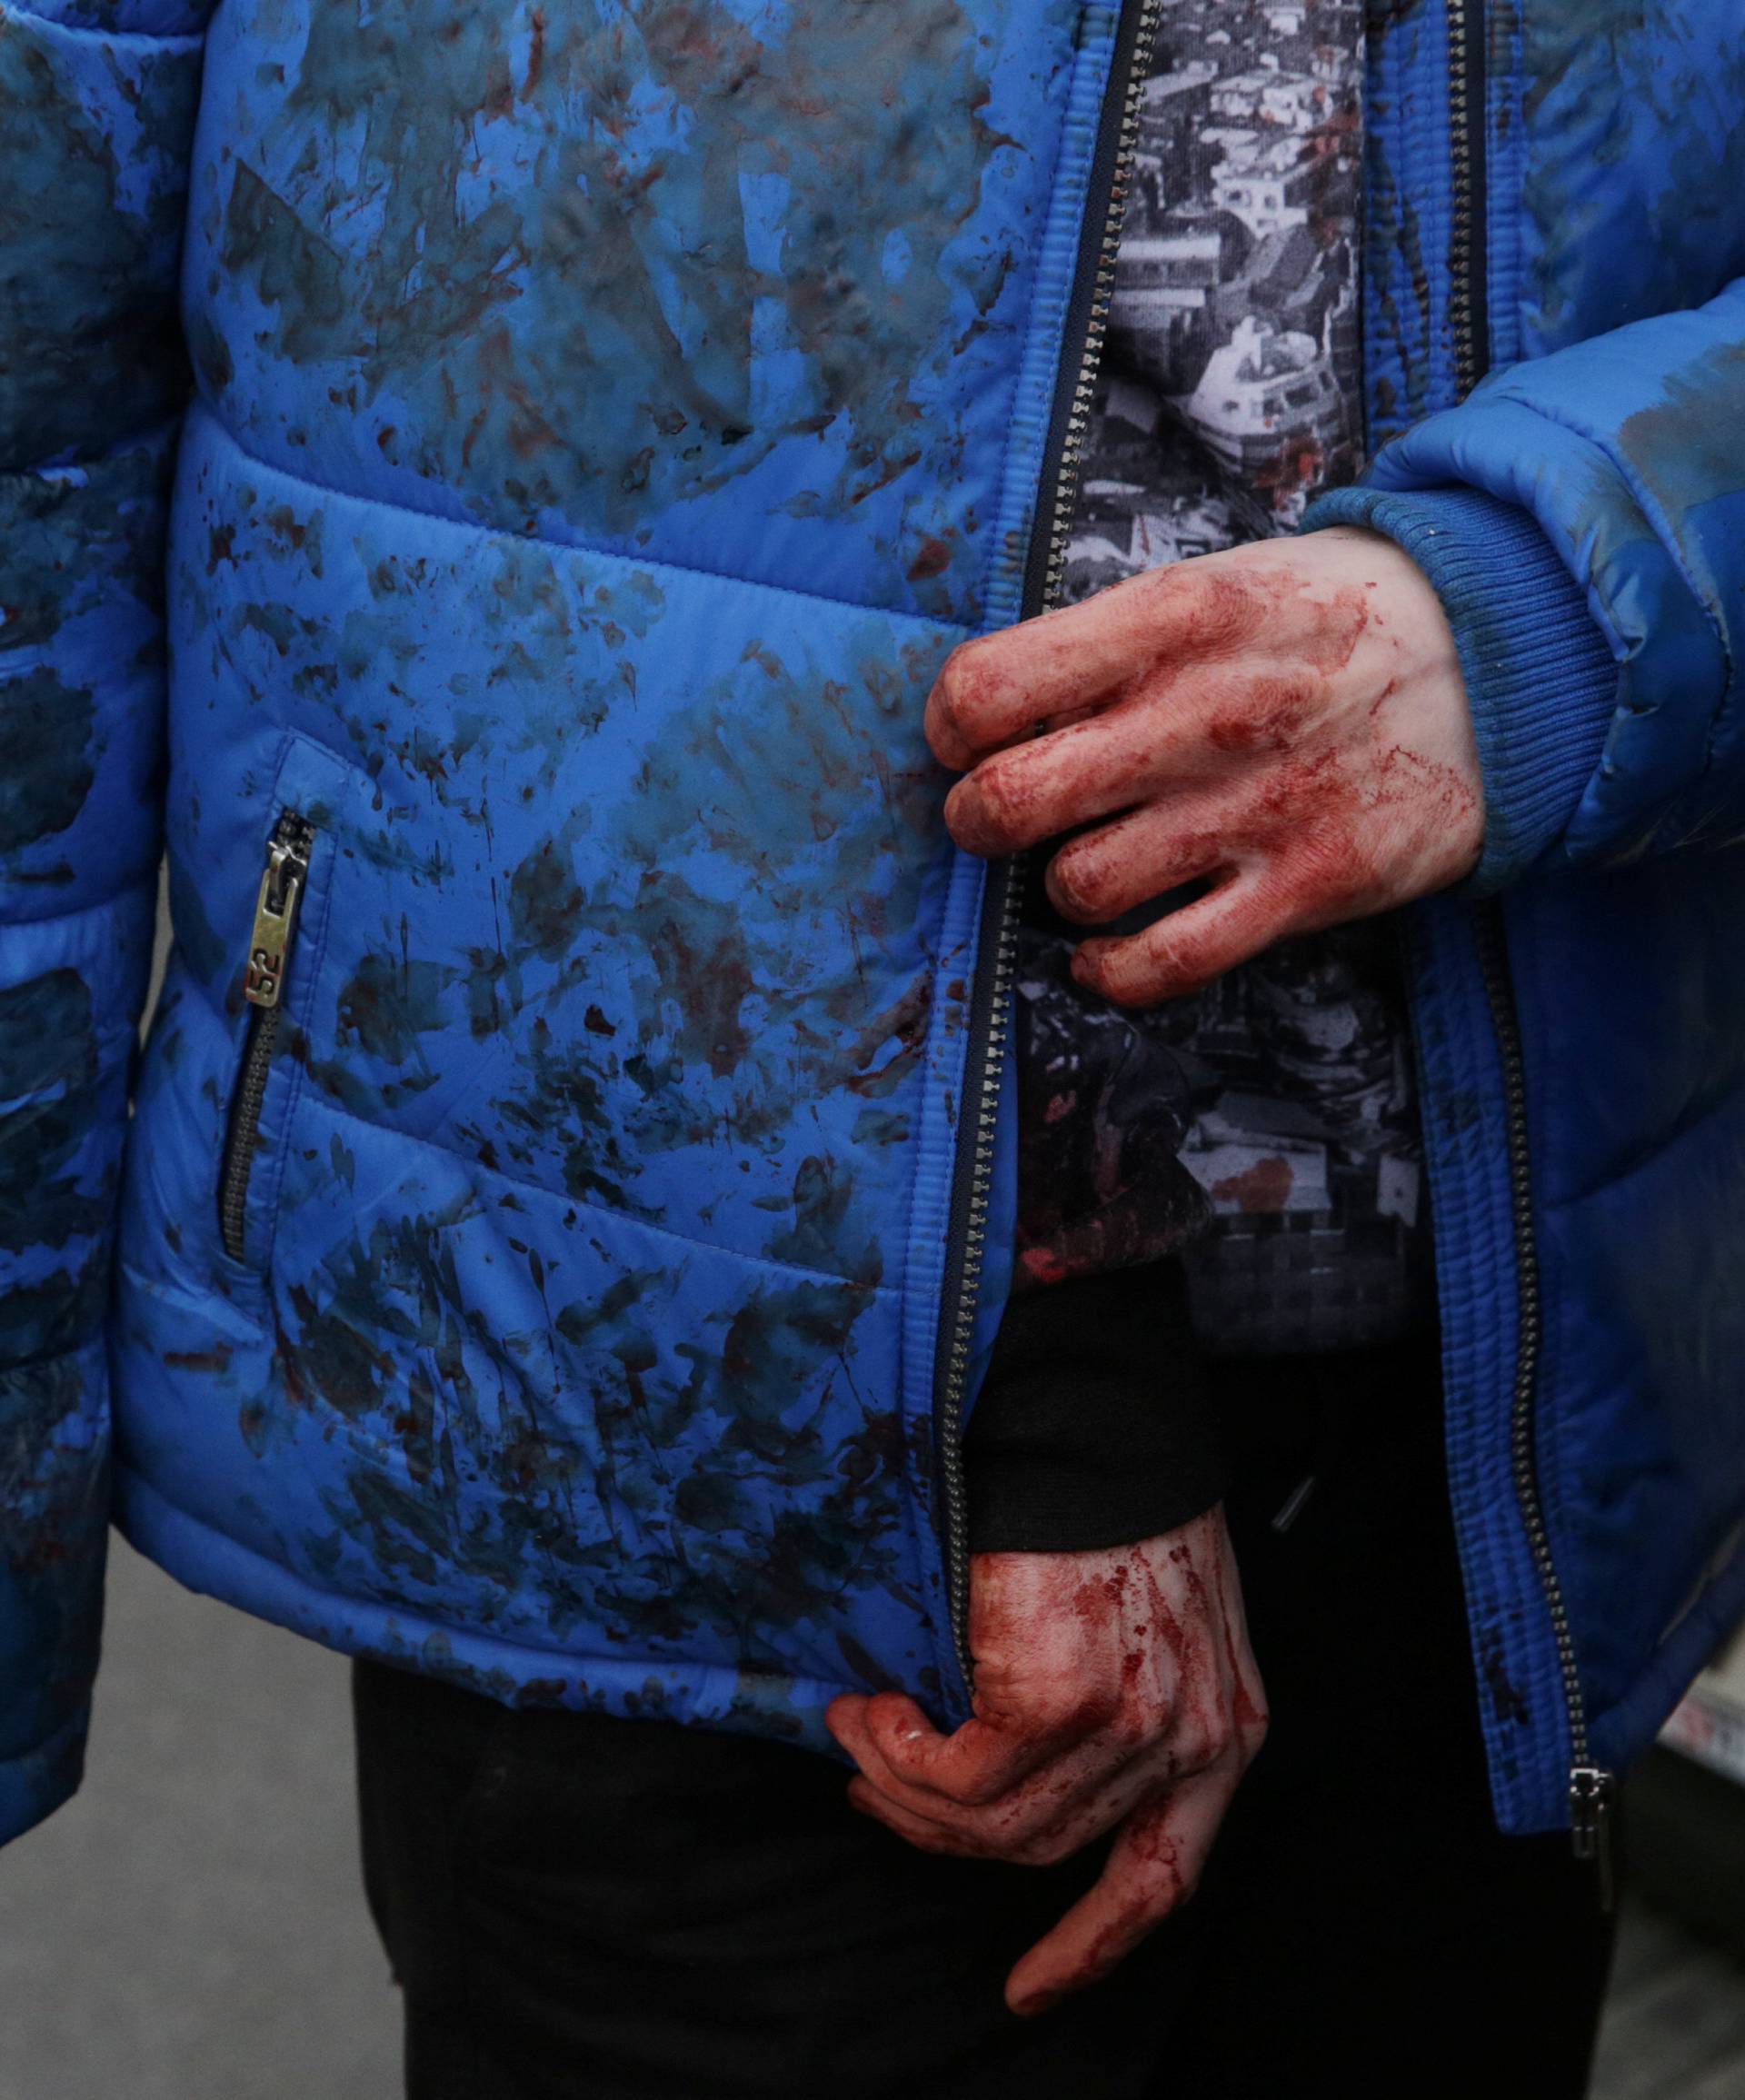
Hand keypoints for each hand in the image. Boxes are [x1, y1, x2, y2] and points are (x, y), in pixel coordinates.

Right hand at [825, 1510, 1265, 2014]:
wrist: (1094, 1419)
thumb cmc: (1112, 1497)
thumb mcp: (1151, 1615)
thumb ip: (1117, 1701)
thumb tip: (1002, 1764)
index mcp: (1228, 1730)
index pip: (1165, 1877)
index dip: (1092, 1945)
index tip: (1029, 1992)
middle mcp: (1193, 1744)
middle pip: (1048, 1849)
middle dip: (941, 1833)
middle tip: (874, 1788)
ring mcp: (1133, 1727)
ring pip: (995, 1823)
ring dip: (907, 1789)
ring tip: (860, 1732)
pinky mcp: (1063, 1699)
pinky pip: (960, 1774)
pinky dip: (903, 1753)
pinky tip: (878, 1711)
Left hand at [926, 527, 1482, 1005]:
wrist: (1501, 660)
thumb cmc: (1324, 622)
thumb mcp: (1219, 585)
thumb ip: (1108, 641)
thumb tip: (989, 707)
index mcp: (1172, 619)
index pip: (989, 688)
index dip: (951, 728)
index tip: (967, 740)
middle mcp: (1205, 712)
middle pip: (1011, 799)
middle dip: (981, 818)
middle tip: (1005, 813)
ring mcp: (1257, 806)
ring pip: (1079, 886)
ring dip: (1064, 886)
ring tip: (1093, 861)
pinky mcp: (1307, 885)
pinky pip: (1164, 962)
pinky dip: (1111, 971)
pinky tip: (1106, 950)